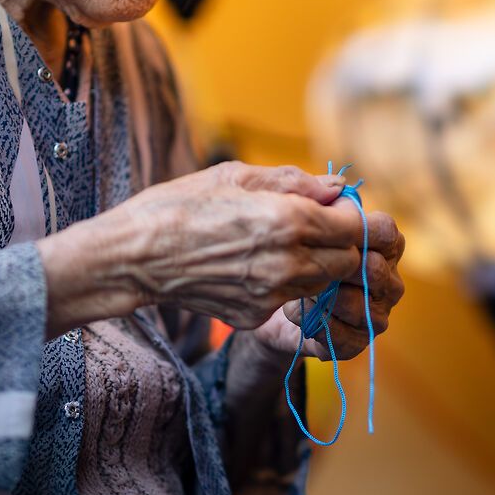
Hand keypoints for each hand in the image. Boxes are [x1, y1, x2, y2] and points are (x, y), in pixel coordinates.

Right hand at [37, 161, 402, 343]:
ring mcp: (273, 294)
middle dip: (346, 250)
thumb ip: (296, 182)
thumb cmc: (180, 206)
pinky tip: (260, 270)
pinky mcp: (256, 317)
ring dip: (321, 270)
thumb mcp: (237, 177)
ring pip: (324, 286)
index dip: (359, 223)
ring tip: (292, 250)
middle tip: (329, 235)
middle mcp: (288, 262)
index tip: (349, 215)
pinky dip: (289, 289)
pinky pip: (291, 303)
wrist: (135, 257)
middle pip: (349, 264)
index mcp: (288, 219)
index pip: (357, 228)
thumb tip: (339, 187)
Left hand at [251, 210, 401, 359]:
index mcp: (380, 244)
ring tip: (297, 289)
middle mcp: (386, 279)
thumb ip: (311, 195)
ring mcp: (375, 313)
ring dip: (326, 298)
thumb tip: (336, 186)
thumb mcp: (286, 213)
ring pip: (364, 307)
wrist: (264, 301)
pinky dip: (319, 324)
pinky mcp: (356, 342)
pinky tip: (294, 312)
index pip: (386, 232)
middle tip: (303, 264)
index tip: (321, 232)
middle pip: (376, 270)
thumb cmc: (282, 248)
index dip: (357, 231)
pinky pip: (347, 337)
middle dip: (337, 268)